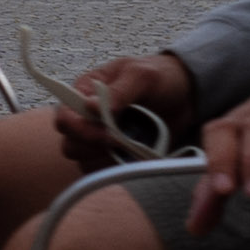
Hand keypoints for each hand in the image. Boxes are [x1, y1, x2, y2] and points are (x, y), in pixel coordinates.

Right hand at [57, 50, 191, 160]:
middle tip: (120, 141)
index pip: (64, 118)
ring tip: (130, 148)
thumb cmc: (159, 77)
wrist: (186, 95)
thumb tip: (90, 107)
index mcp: (84, 94)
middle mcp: (87, 119)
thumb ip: (117, 91)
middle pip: (70, 145)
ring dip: (106, 160)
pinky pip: (106, 173)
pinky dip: (119, 170)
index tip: (106, 132)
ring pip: (85, 163)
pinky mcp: (117, 157)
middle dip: (93, 147)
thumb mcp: (140, 75)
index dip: (78, 129)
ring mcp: (101, 141)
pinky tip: (136, 158)